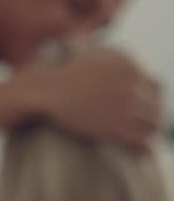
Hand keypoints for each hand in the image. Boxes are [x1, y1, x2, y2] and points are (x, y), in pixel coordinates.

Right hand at [24, 47, 162, 150]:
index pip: (156, 85)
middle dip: (155, 117)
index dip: (155, 99)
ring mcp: (125, 105)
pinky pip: (139, 140)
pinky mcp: (115, 127)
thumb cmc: (59, 74)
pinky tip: (145, 152)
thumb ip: (109, 56)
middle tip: (151, 128)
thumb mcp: (89, 54)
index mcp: (131, 65)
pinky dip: (145, 147)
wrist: (43, 90)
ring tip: (149, 141)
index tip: (149, 108)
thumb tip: (104, 47)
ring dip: (152, 134)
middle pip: (155, 105)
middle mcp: (133, 83)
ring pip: (151, 124)